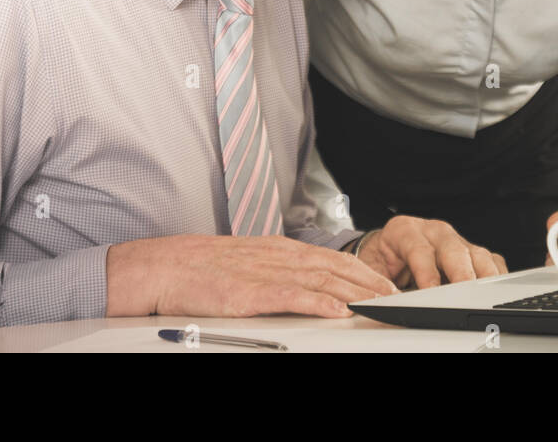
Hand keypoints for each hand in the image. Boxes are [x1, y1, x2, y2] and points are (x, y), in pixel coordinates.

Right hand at [105, 234, 398, 318]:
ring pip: (321, 278)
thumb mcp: (244, 261)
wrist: (160, 268)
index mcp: (275, 248)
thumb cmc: (198, 268)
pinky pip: (291, 296)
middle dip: (369, 280)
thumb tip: (303, 283)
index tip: (385, 282)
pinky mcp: (249, 292)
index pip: (330, 257)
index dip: (362, 268)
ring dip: (356, 290)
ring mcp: (264, 272)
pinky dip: (319, 301)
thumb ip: (275, 269)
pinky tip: (339, 309)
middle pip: (334, 266)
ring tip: (381, 300)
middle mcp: (275, 255)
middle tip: (396, 293)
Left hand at [355, 215, 507, 288]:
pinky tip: (494, 290)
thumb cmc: (380, 260)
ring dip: (483, 276)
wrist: (385, 251)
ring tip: (484, 296)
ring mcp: (455, 240)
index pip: (419, 250)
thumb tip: (391, 301)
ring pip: (476, 254)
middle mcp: (433, 231)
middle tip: (464, 293)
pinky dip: (495, 275)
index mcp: (405, 230)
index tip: (431, 290)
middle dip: (461, 273)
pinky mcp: (471, 252)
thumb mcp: (372, 269)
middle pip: (453, 249)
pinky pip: (490, 260)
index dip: (426, 272)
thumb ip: (381, 283)